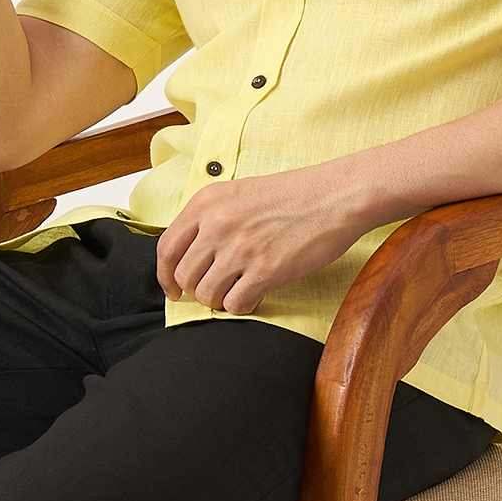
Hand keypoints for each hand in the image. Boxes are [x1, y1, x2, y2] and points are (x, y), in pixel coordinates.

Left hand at [154, 163, 380, 313]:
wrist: (335, 196)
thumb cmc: (293, 195)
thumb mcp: (239, 194)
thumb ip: (211, 219)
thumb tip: (191, 257)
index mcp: (206, 202)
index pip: (167, 248)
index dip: (165, 275)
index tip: (173, 289)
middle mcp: (217, 224)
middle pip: (185, 276)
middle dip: (198, 290)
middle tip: (217, 289)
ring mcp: (240, 248)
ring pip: (207, 294)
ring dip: (220, 300)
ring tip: (239, 290)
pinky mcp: (265, 270)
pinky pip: (235, 304)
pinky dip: (242, 306)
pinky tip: (256, 296)